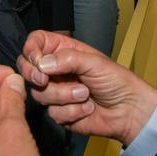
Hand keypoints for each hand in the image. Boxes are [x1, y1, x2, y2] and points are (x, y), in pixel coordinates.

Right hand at [17, 30, 156, 145]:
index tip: (37, 60)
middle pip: (27, 69)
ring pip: (40, 93)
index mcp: (63, 52)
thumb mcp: (94, 62)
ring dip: (64, 95)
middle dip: (33, 75)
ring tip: (85, 94)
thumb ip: (67, 59)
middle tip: (44, 80)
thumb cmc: (117, 81)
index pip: (36, 43)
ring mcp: (56, 92)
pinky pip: (53, 113)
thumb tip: (42, 63)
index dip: (31, 49)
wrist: (129, 111)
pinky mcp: (60, 113)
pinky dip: (72, 111)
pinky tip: (87, 108)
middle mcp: (55, 71)